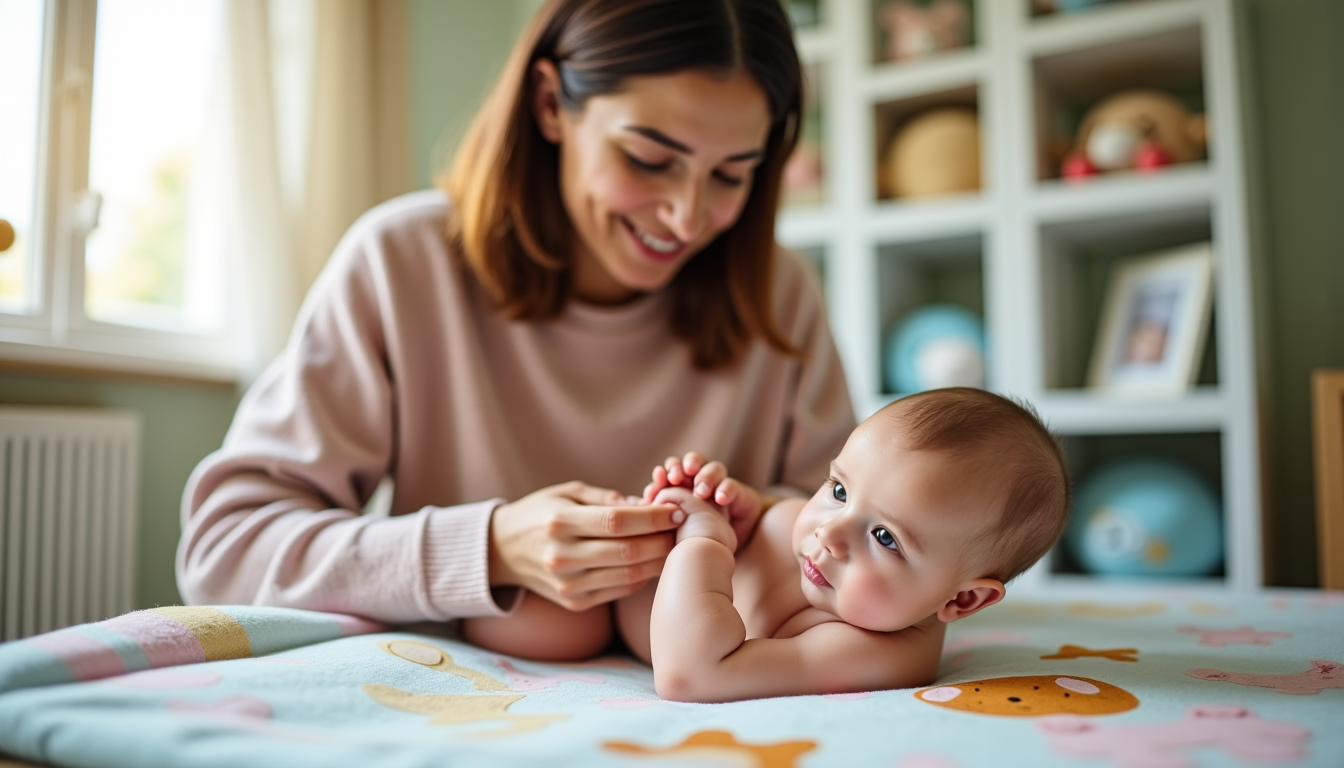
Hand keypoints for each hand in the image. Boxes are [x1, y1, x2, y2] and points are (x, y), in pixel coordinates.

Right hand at [489, 481, 682, 611]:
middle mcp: (562, 556)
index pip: (617, 521)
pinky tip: (652, 562)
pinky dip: (642, 576)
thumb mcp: (566, 493)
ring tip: (674, 545)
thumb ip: (607, 498)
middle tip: (683, 528)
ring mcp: (568, 583)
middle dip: (663, 539)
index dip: (652, 516)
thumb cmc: (541, 513)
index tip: (676, 509)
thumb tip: (648, 504)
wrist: (502, 550)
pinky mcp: (574, 601)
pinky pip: (620, 589)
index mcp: (560, 522)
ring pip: (629, 575)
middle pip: (628, 551)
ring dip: (659, 560)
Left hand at [643, 452, 766, 548]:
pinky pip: (732, 485)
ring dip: (705, 475)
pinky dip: (725, 489)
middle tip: (678, 475)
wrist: (717, 552)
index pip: (673, 469)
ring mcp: (719, 486)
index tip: (659, 477)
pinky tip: (720, 499)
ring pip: (714, 468)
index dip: (667, 471)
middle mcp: (700, 482)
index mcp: (681, 485)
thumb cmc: (687, 540)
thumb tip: (639, 503)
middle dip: (685, 464)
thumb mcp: (669, 526)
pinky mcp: (736, 494)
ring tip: (700, 490)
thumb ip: (657, 512)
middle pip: (693, 461)